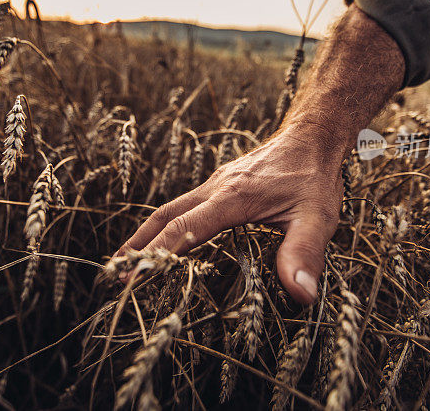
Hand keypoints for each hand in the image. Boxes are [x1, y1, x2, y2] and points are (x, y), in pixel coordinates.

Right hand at [116, 123, 346, 303]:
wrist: (314, 135)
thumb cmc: (316, 177)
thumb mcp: (317, 218)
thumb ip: (304, 254)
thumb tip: (299, 295)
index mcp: (231, 198)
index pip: (182, 230)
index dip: (155, 257)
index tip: (130, 281)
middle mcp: (215, 188)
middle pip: (164, 216)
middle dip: (137, 245)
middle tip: (112, 274)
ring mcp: (216, 182)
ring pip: (171, 208)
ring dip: (147, 233)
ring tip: (127, 258)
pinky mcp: (222, 182)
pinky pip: (185, 203)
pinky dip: (167, 222)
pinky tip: (167, 235)